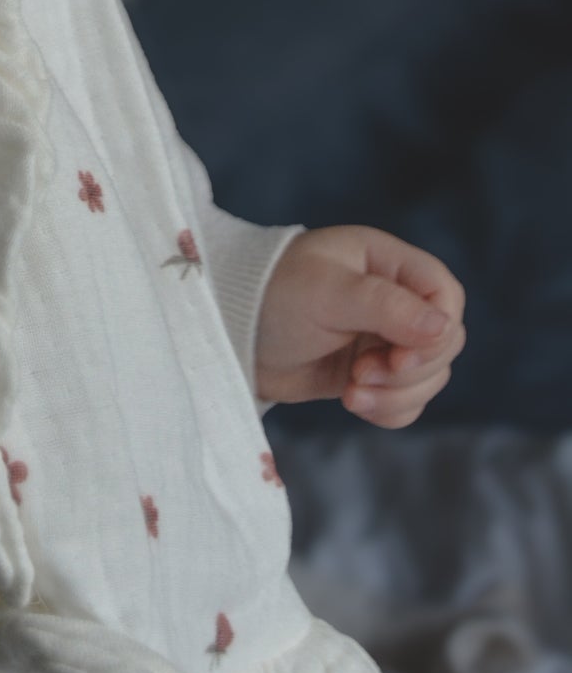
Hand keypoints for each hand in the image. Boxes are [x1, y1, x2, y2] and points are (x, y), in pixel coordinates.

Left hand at [254, 224, 465, 426]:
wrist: (228, 334)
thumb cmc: (270, 295)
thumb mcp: (325, 292)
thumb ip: (384, 306)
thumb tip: (442, 327)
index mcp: (385, 262)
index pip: (445, 295)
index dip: (436, 331)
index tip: (398, 355)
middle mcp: (392, 298)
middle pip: (443, 343)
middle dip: (410, 370)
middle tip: (362, 374)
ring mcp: (382, 337)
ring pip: (428, 377)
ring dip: (397, 394)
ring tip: (351, 391)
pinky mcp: (369, 372)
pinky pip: (406, 400)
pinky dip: (388, 410)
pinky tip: (352, 402)